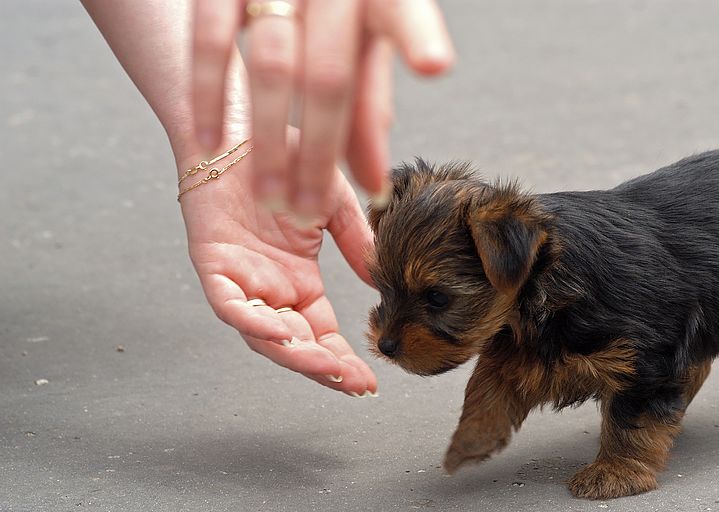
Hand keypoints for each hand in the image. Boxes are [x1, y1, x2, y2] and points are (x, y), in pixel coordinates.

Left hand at [178, 128, 377, 395]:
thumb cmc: (285, 156)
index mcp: (297, 281)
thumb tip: (380, 277)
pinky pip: (230, 305)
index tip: (372, 380)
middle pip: (295, 344)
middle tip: (355, 386)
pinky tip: (281, 336)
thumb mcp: (335, 204)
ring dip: (294, 355)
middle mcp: (269, 288)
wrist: (243, 121)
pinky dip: (253, 322)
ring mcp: (240, 279)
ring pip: (263, 334)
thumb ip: (358, 241)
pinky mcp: (212, 262)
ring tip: (327, 370)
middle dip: (324, 369)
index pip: (322, 333)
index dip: (344, 359)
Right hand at [192, 0, 453, 212]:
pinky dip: (209, 93)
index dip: (416, 36)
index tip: (432, 64)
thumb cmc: (330, 13)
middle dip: (319, 150)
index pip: (401, 13)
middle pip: (329, 72)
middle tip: (307, 209)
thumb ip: (368, 109)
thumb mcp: (360, 49)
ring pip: (271, 64)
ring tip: (268, 196)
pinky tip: (210, 139)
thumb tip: (375, 186)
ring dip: (269, 141)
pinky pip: (209, 36)